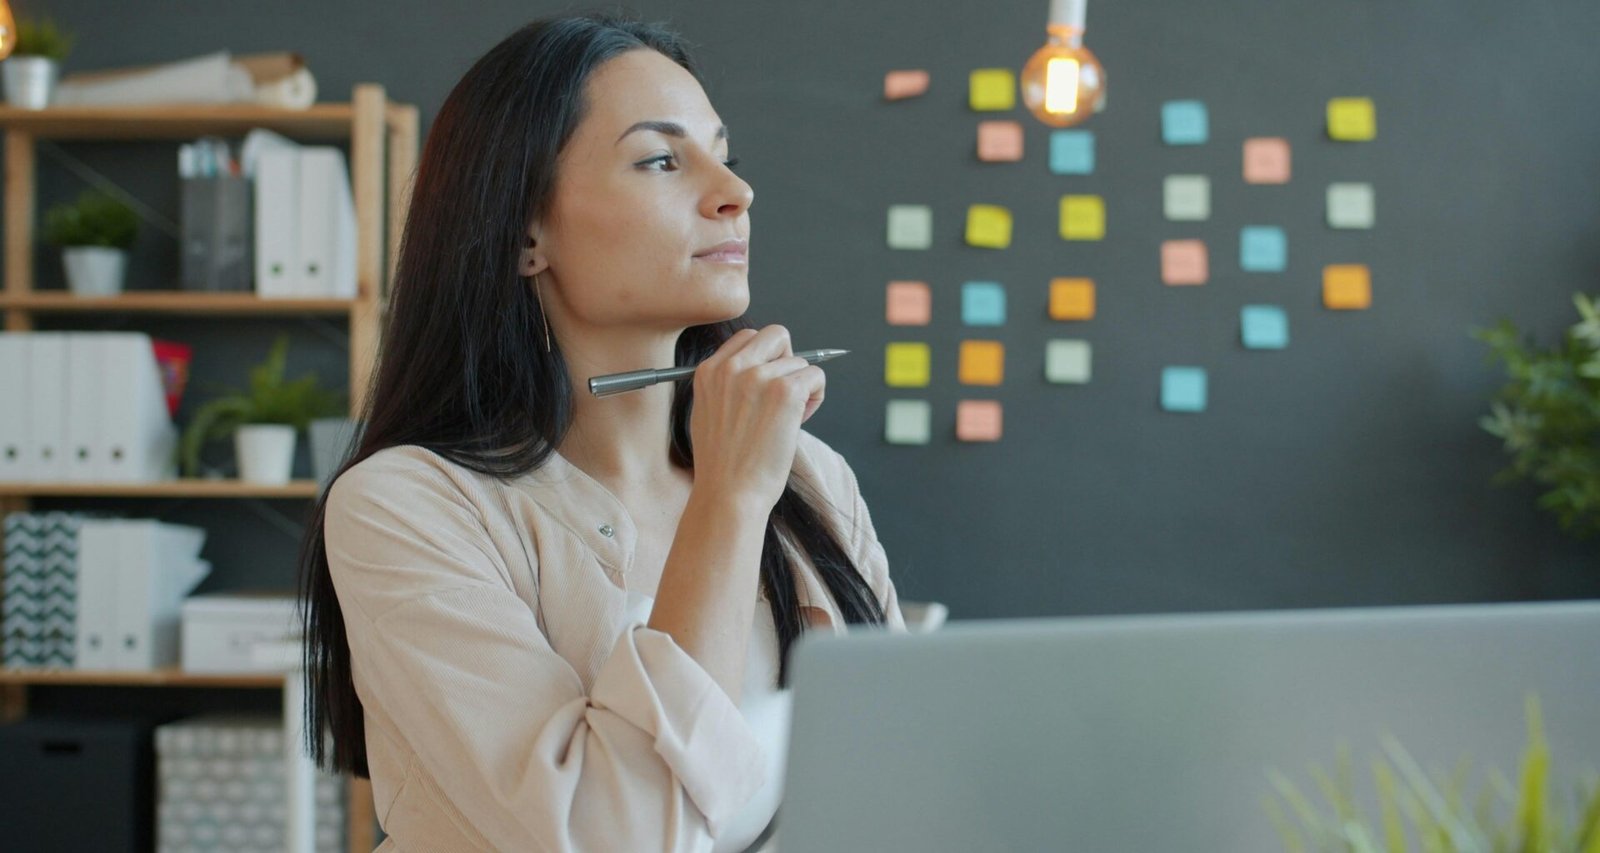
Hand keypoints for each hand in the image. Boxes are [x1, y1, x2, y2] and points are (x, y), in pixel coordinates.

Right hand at [688, 325, 825, 511]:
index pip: (747, 338)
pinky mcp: (785, 391)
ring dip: (801, 388)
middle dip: (787, 360)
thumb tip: (762, 369)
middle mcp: (731, 368)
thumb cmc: (723, 465)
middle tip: (784, 394)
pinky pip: (816, 376)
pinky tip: (799, 421)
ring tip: (786, 421)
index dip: (765, 359)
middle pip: (776, 335)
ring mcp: (758, 377)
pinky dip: (816, 396)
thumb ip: (728, 385)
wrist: (729, 494)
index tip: (767, 385)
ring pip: (799, 362)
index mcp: (709, 371)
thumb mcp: (708, 413)